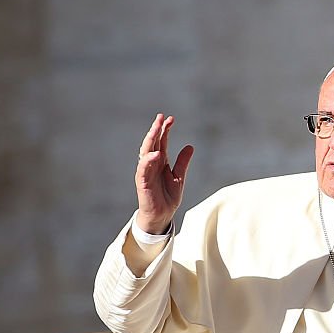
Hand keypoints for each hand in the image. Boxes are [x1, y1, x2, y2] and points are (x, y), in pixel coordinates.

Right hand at [135, 113, 193, 234]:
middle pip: (152, 143)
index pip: (161, 142)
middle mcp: (152, 164)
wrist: (163, 215)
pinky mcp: (142, 182)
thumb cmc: (168, 197)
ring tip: (157, 128)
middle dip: (156, 129)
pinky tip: (156, 153)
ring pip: (145, 152)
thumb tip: (190, 146)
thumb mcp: (179, 177)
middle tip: (161, 117)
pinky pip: (144, 168)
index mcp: (160, 162)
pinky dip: (148, 160)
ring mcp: (146, 172)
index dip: (165, 130)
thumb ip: (182, 162)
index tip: (171, 119)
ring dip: (150, 139)